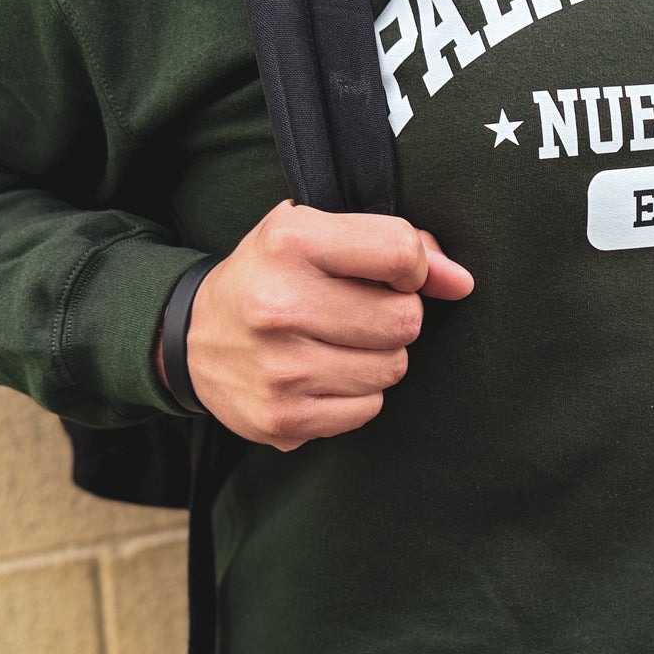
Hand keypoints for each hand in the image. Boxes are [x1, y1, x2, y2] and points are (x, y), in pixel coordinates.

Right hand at [153, 199, 473, 449]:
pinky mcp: (283, 418)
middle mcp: (279, 304)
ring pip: (392, 368)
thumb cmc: (272, 275)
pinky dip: (356, 395)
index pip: (402, 254)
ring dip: (377, 357)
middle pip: (405, 320)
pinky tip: (322, 375)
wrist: (191, 338)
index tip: (391, 274)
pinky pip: (368, 409)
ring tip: (335, 342)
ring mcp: (280, 368)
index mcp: (291, 241)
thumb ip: (398, 245)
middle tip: (358, 312)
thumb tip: (462, 283)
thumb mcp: (320, 235)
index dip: (412, 267)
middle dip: (395, 316)